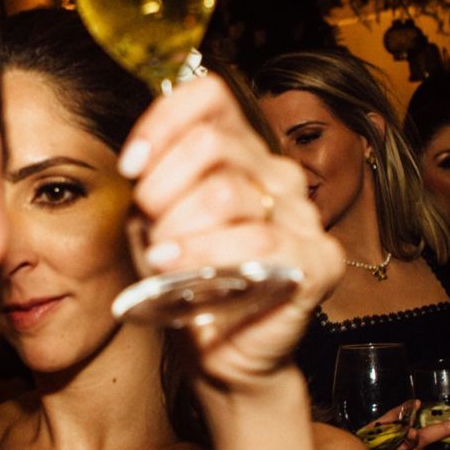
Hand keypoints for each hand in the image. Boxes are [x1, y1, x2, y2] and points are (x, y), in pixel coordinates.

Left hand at [119, 74, 341, 389]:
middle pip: (211, 142)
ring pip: (226, 192)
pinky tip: (177, 268)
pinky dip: (205, 254)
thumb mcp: (153, 223)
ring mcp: (302, 215)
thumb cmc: (188, 281)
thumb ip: (151, 184)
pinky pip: (256, 242)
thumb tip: (140, 162)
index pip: (210, 97)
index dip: (163, 120)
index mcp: (241, 153)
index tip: (131, 165)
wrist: (219, 352)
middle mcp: (276, 174)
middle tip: (148, 222)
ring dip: (177, 226)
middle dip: (162, 184)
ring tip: (160, 256)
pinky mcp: (317, 260)